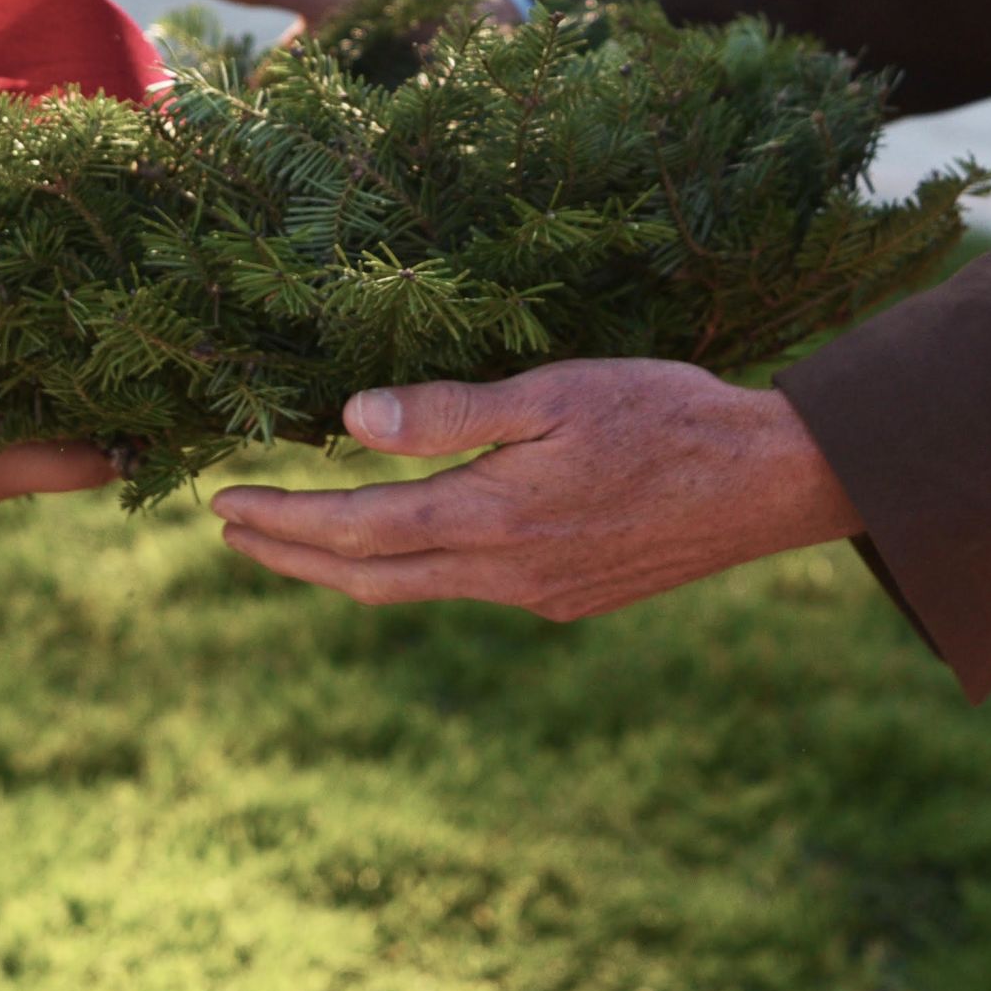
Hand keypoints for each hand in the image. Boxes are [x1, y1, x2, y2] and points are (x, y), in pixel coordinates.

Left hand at [210, 360, 861, 620]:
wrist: (768, 482)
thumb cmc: (664, 413)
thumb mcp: (554, 391)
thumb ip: (451, 411)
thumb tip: (350, 423)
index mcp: (492, 519)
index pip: (357, 529)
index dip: (283, 521)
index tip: (222, 505)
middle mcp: (506, 575)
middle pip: (370, 578)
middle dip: (293, 556)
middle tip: (233, 533)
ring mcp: (539, 596)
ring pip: (417, 590)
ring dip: (347, 566)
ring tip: (299, 540)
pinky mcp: (571, 599)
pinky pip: (469, 589)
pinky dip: (414, 568)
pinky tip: (411, 541)